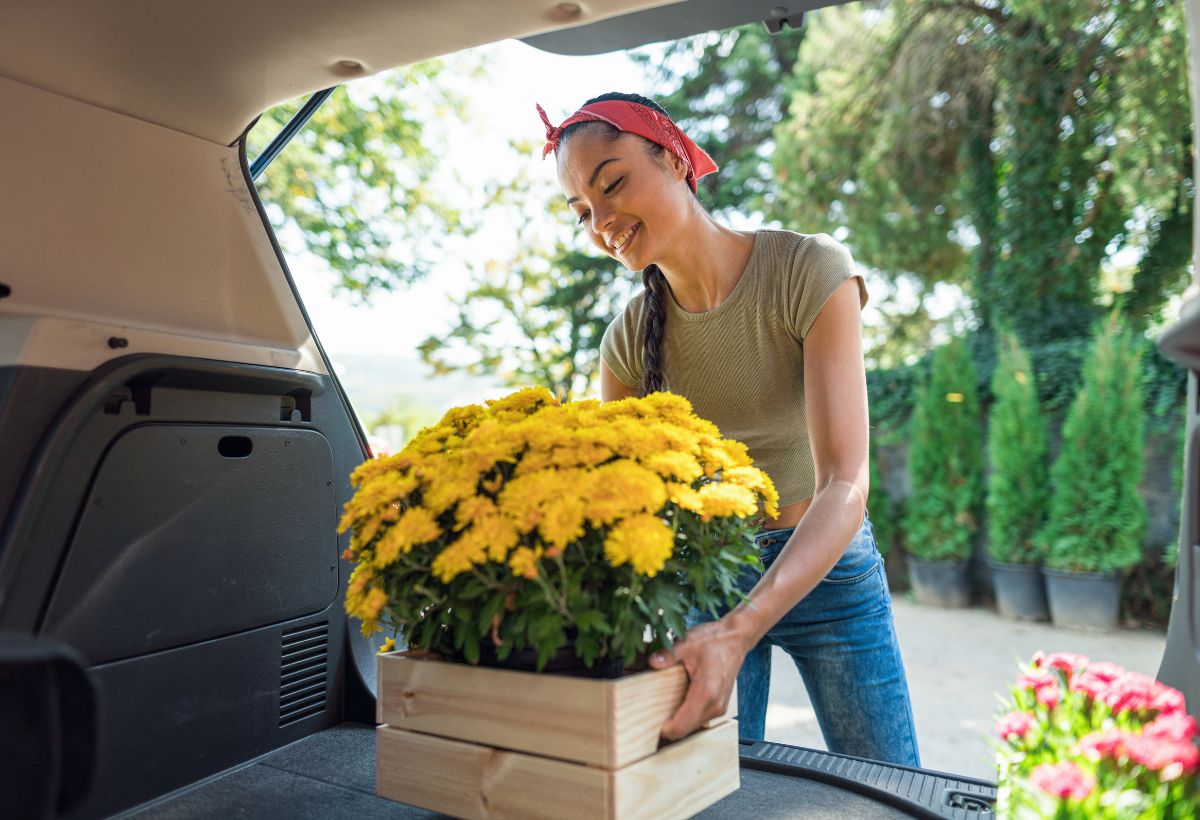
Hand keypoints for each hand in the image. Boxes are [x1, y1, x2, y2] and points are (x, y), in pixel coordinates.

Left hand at [648, 617, 749, 740]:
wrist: (736, 639)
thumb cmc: (716, 640)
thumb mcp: (688, 643)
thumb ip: (669, 655)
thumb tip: (653, 663)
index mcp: (706, 693)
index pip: (681, 727)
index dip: (663, 728)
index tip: (650, 719)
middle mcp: (715, 705)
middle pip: (685, 730)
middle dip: (668, 724)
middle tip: (651, 709)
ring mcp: (719, 708)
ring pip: (693, 726)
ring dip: (678, 720)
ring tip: (664, 702)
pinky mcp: (719, 706)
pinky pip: (699, 719)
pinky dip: (686, 714)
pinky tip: (678, 699)